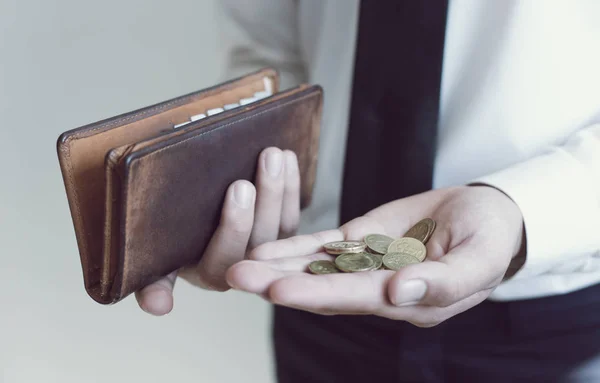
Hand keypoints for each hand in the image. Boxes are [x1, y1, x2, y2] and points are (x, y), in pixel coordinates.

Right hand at [135, 147, 300, 315]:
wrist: (182, 218)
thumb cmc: (164, 240)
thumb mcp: (154, 260)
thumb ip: (152, 282)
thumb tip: (157, 306)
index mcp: (211, 275)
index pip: (227, 255)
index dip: (236, 223)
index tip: (240, 186)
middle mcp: (243, 266)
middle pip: (262, 236)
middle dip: (267, 196)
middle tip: (267, 158)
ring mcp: (265, 252)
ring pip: (281, 224)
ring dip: (282, 187)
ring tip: (278, 154)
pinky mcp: (279, 236)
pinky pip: (291, 214)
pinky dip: (291, 185)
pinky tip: (288, 157)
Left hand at [226, 185, 524, 326]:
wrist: (485, 215)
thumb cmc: (491, 238)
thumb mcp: (481, 258)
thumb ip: (445, 280)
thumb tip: (400, 292)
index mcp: (409, 301)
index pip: (356, 299)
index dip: (318, 295)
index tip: (278, 290)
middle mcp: (379, 289)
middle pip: (324, 289)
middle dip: (280, 283)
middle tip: (237, 276)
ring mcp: (367, 265)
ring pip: (317, 269)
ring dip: (278, 265)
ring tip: (240, 263)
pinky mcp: (361, 242)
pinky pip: (324, 247)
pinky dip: (296, 248)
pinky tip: (265, 249)